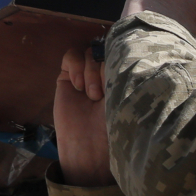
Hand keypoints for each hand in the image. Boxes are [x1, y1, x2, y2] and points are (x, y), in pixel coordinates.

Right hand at [53, 47, 113, 186]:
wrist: (91, 146)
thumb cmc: (115, 126)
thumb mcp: (127, 98)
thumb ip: (127, 74)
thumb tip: (127, 49)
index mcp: (126, 75)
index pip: (124, 50)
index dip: (122, 57)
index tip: (125, 77)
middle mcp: (106, 73)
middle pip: (106, 49)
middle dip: (106, 67)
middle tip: (106, 93)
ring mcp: (86, 74)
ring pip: (89, 51)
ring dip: (92, 69)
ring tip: (93, 95)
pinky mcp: (67, 77)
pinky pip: (70, 55)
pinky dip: (75, 65)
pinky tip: (79, 86)